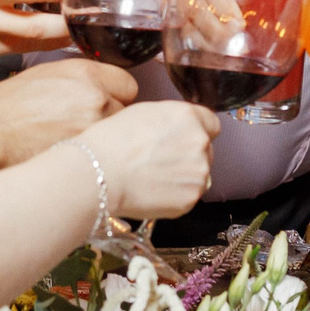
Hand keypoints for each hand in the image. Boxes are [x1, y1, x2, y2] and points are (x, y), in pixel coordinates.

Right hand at [0, 60, 135, 163]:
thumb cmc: (7, 107)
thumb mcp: (47, 75)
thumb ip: (81, 79)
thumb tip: (100, 87)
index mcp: (87, 73)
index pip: (128, 84)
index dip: (116, 95)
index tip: (106, 102)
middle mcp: (97, 98)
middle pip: (128, 111)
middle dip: (112, 118)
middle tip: (86, 125)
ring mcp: (94, 129)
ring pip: (118, 137)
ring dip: (106, 140)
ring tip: (79, 143)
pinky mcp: (88, 156)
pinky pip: (105, 157)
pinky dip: (96, 158)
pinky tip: (76, 157)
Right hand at [75, 101, 218, 219]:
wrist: (98, 174)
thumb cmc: (111, 142)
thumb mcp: (143, 112)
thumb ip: (171, 119)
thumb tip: (179, 128)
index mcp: (188, 117)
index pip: (211, 123)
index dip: (196, 131)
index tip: (184, 139)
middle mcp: (200, 143)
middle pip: (205, 149)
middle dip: (188, 155)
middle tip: (160, 160)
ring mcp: (198, 173)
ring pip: (198, 174)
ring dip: (183, 176)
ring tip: (152, 177)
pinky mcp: (190, 198)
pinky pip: (188, 195)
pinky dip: (174, 195)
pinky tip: (152, 190)